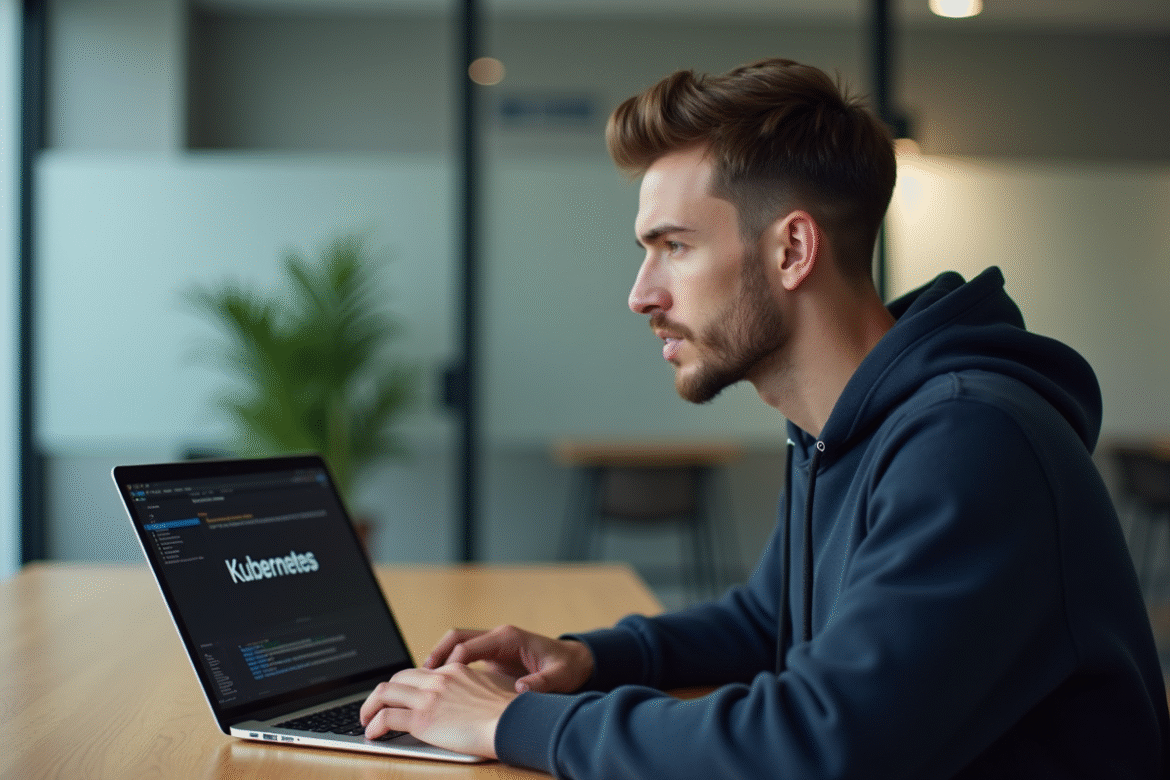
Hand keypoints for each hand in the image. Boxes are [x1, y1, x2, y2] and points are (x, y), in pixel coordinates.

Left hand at [359, 663, 516, 757]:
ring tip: (365, 720)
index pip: (419, 673)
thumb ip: (479, 687)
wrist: (515, 721)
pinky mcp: (422, 719)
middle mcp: (438, 679)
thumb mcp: (494, 688)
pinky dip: (374, 726)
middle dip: (382, 694)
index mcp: (455, 671)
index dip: (405, 686)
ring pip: (384, 693)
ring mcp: (428, 698)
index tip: (400, 697)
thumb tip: (480, 696)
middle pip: (397, 679)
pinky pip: (386, 718)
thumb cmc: (513, 711)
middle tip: (376, 707)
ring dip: (369, 707)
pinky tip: (373, 735)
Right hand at [425, 624, 594, 693]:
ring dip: (440, 659)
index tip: (440, 680)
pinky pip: (464, 656)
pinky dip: (450, 667)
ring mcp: (493, 646)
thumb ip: (541, 684)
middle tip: (421, 675)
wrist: (575, 662)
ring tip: (424, 680)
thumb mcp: (558, 677)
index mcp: (508, 637)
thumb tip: (521, 690)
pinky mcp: (492, 657)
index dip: (452, 661)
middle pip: (456, 637)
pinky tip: (441, 685)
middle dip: (437, 654)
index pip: (469, 644)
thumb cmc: (566, 668)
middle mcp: (497, 637)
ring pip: (457, 645)